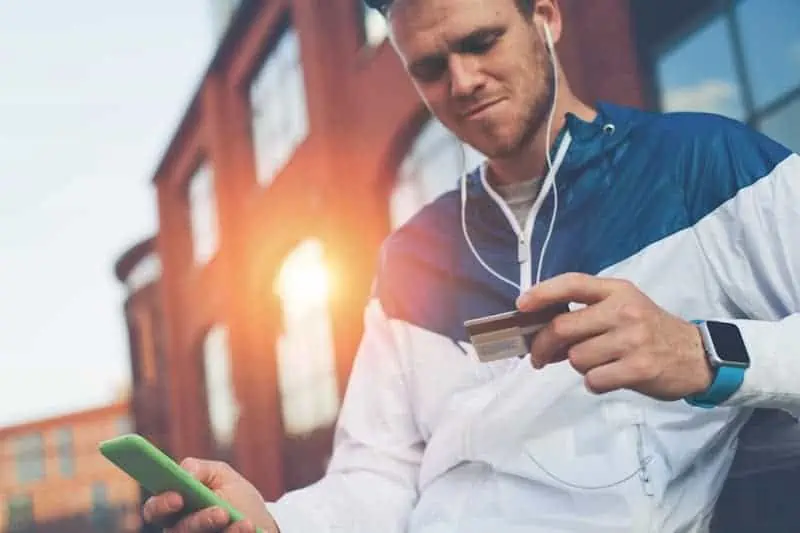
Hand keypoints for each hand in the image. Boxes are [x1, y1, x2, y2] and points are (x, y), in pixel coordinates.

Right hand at [142, 458, 278, 532]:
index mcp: (175, 508)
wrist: (260, 524)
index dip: (161, 505)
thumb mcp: (222, 475)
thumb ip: (200, 469)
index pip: (155, 510)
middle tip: (221, 513)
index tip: (178, 498)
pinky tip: (249, 527)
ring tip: (244, 521)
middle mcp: (180, 530)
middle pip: (175, 531)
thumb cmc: (237, 497)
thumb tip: (185, 474)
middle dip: (198, 522)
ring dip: (221, 528)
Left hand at [517, 272, 712, 400]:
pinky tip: (611, 377)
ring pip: (577, 358)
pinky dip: (595, 383)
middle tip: (539, 357)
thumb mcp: (623, 309)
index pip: (572, 284)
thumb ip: (586, 314)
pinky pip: (594, 380)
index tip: (521, 306)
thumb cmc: (650, 331)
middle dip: (543, 345)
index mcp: (616, 290)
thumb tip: (540, 331)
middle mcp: (624, 310)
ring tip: (599, 364)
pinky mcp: (640, 367)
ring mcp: (633, 339)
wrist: (697, 355)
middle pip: (563, 327)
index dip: (542, 293)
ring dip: (579, 366)